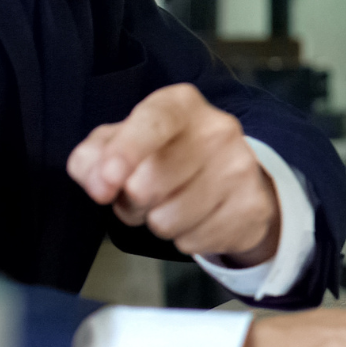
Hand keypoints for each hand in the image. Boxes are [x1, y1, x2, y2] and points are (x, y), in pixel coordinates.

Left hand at [67, 84, 278, 263]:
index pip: (153, 122)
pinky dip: (185, 238)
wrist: (230, 177)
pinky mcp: (253, 205)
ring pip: (168, 220)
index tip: (106, 182)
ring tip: (170, 205)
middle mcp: (218, 129)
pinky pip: (194, 240)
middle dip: (131, 202)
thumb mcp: (118, 146)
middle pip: (148, 185)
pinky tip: (197, 218)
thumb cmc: (163, 156)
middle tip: (141, 195)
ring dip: (158, 222)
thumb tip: (98, 182)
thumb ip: (92, 158)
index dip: (125, 152)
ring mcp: (241, 166)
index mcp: (180, 105)